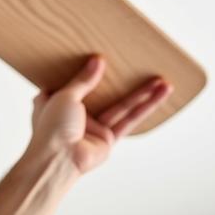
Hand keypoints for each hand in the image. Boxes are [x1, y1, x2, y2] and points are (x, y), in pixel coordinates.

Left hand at [27, 55, 172, 175]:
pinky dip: (145, 108)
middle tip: (140, 64)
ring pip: (122, 106)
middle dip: (123, 81)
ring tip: (163, 81)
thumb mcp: (64, 95)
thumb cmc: (51, 128)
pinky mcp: (108, 139)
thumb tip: (98, 61)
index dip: (87, 70)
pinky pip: (129, 121)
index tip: (101, 55)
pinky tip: (160, 96)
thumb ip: (82, 80)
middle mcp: (75, 114)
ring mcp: (93, 127)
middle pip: (105, 93)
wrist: (58, 159)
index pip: (74, 82)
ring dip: (143, 93)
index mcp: (57, 102)